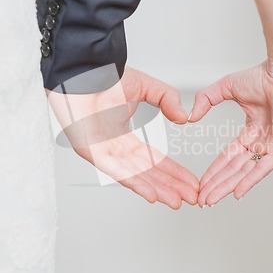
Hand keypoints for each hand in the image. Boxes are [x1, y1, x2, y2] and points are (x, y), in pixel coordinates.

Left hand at [48, 67, 198, 208]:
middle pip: (148, 172)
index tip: (190, 181)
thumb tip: (184, 117)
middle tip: (190, 198)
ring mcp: (103, 152)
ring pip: (134, 176)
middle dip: (171, 186)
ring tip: (176, 201)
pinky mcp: (91, 152)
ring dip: (157, 189)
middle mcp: (114, 147)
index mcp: (124, 135)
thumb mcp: (146, 87)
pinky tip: (151, 194)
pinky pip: (116, 171)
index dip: (174, 171)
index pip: (154, 159)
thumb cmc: (103, 77)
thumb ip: (167, 99)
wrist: (82, 70)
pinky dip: (135, 182)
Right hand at [189, 61, 272, 206]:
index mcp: (251, 131)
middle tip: (202, 200)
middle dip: (217, 185)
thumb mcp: (225, 89)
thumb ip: (206, 100)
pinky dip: (250, 180)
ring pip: (246, 172)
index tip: (201, 184)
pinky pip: (264, 167)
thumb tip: (191, 116)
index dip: (214, 171)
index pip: (229, 157)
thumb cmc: (262, 76)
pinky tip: (237, 192)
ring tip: (211, 199)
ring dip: (228, 186)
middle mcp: (261, 141)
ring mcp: (272, 146)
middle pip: (235, 169)